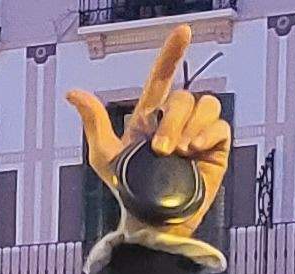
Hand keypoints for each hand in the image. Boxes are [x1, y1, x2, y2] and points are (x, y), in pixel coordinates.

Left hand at [65, 26, 231, 233]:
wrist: (150, 220)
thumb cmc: (127, 189)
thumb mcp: (104, 155)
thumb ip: (94, 121)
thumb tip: (73, 93)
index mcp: (150, 116)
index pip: (162, 77)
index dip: (172, 53)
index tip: (183, 32)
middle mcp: (176, 120)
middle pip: (182, 97)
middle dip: (172, 120)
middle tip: (162, 149)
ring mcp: (197, 133)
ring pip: (205, 105)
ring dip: (190, 126)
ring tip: (180, 151)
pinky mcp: (215, 149)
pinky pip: (221, 126)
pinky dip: (209, 134)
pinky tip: (195, 150)